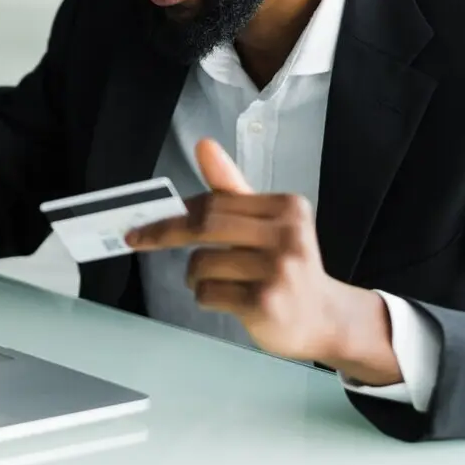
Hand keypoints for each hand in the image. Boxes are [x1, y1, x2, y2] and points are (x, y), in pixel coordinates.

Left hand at [125, 139, 399, 383]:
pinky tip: (227, 299)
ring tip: (215, 281)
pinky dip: (204, 296)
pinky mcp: (264, 303)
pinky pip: (208, 292)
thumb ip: (233, 188)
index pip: (216, 201)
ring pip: (202, 263)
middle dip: (165, 232)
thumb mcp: (266, 222)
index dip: (176, 210)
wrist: (324, 319)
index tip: (145, 220)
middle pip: (205, 225)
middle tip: (140, 239)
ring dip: (194, 275)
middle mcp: (286, 236)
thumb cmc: (287, 266)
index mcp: (287, 209)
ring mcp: (277, 271)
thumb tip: (204, 145)